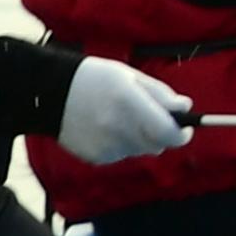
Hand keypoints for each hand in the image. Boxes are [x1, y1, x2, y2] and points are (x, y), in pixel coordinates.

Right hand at [59, 58, 191, 165]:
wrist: (49, 93)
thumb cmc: (95, 79)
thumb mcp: (130, 77)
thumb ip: (160, 94)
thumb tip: (185, 107)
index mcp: (129, 102)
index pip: (168, 131)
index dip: (182, 133)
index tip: (186, 128)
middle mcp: (118, 127)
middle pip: (158, 145)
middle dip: (162, 134)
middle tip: (152, 118)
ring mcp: (106, 145)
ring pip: (140, 150)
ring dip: (140, 138)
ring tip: (121, 118)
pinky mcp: (96, 158)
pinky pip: (122, 155)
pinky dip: (122, 144)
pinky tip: (105, 128)